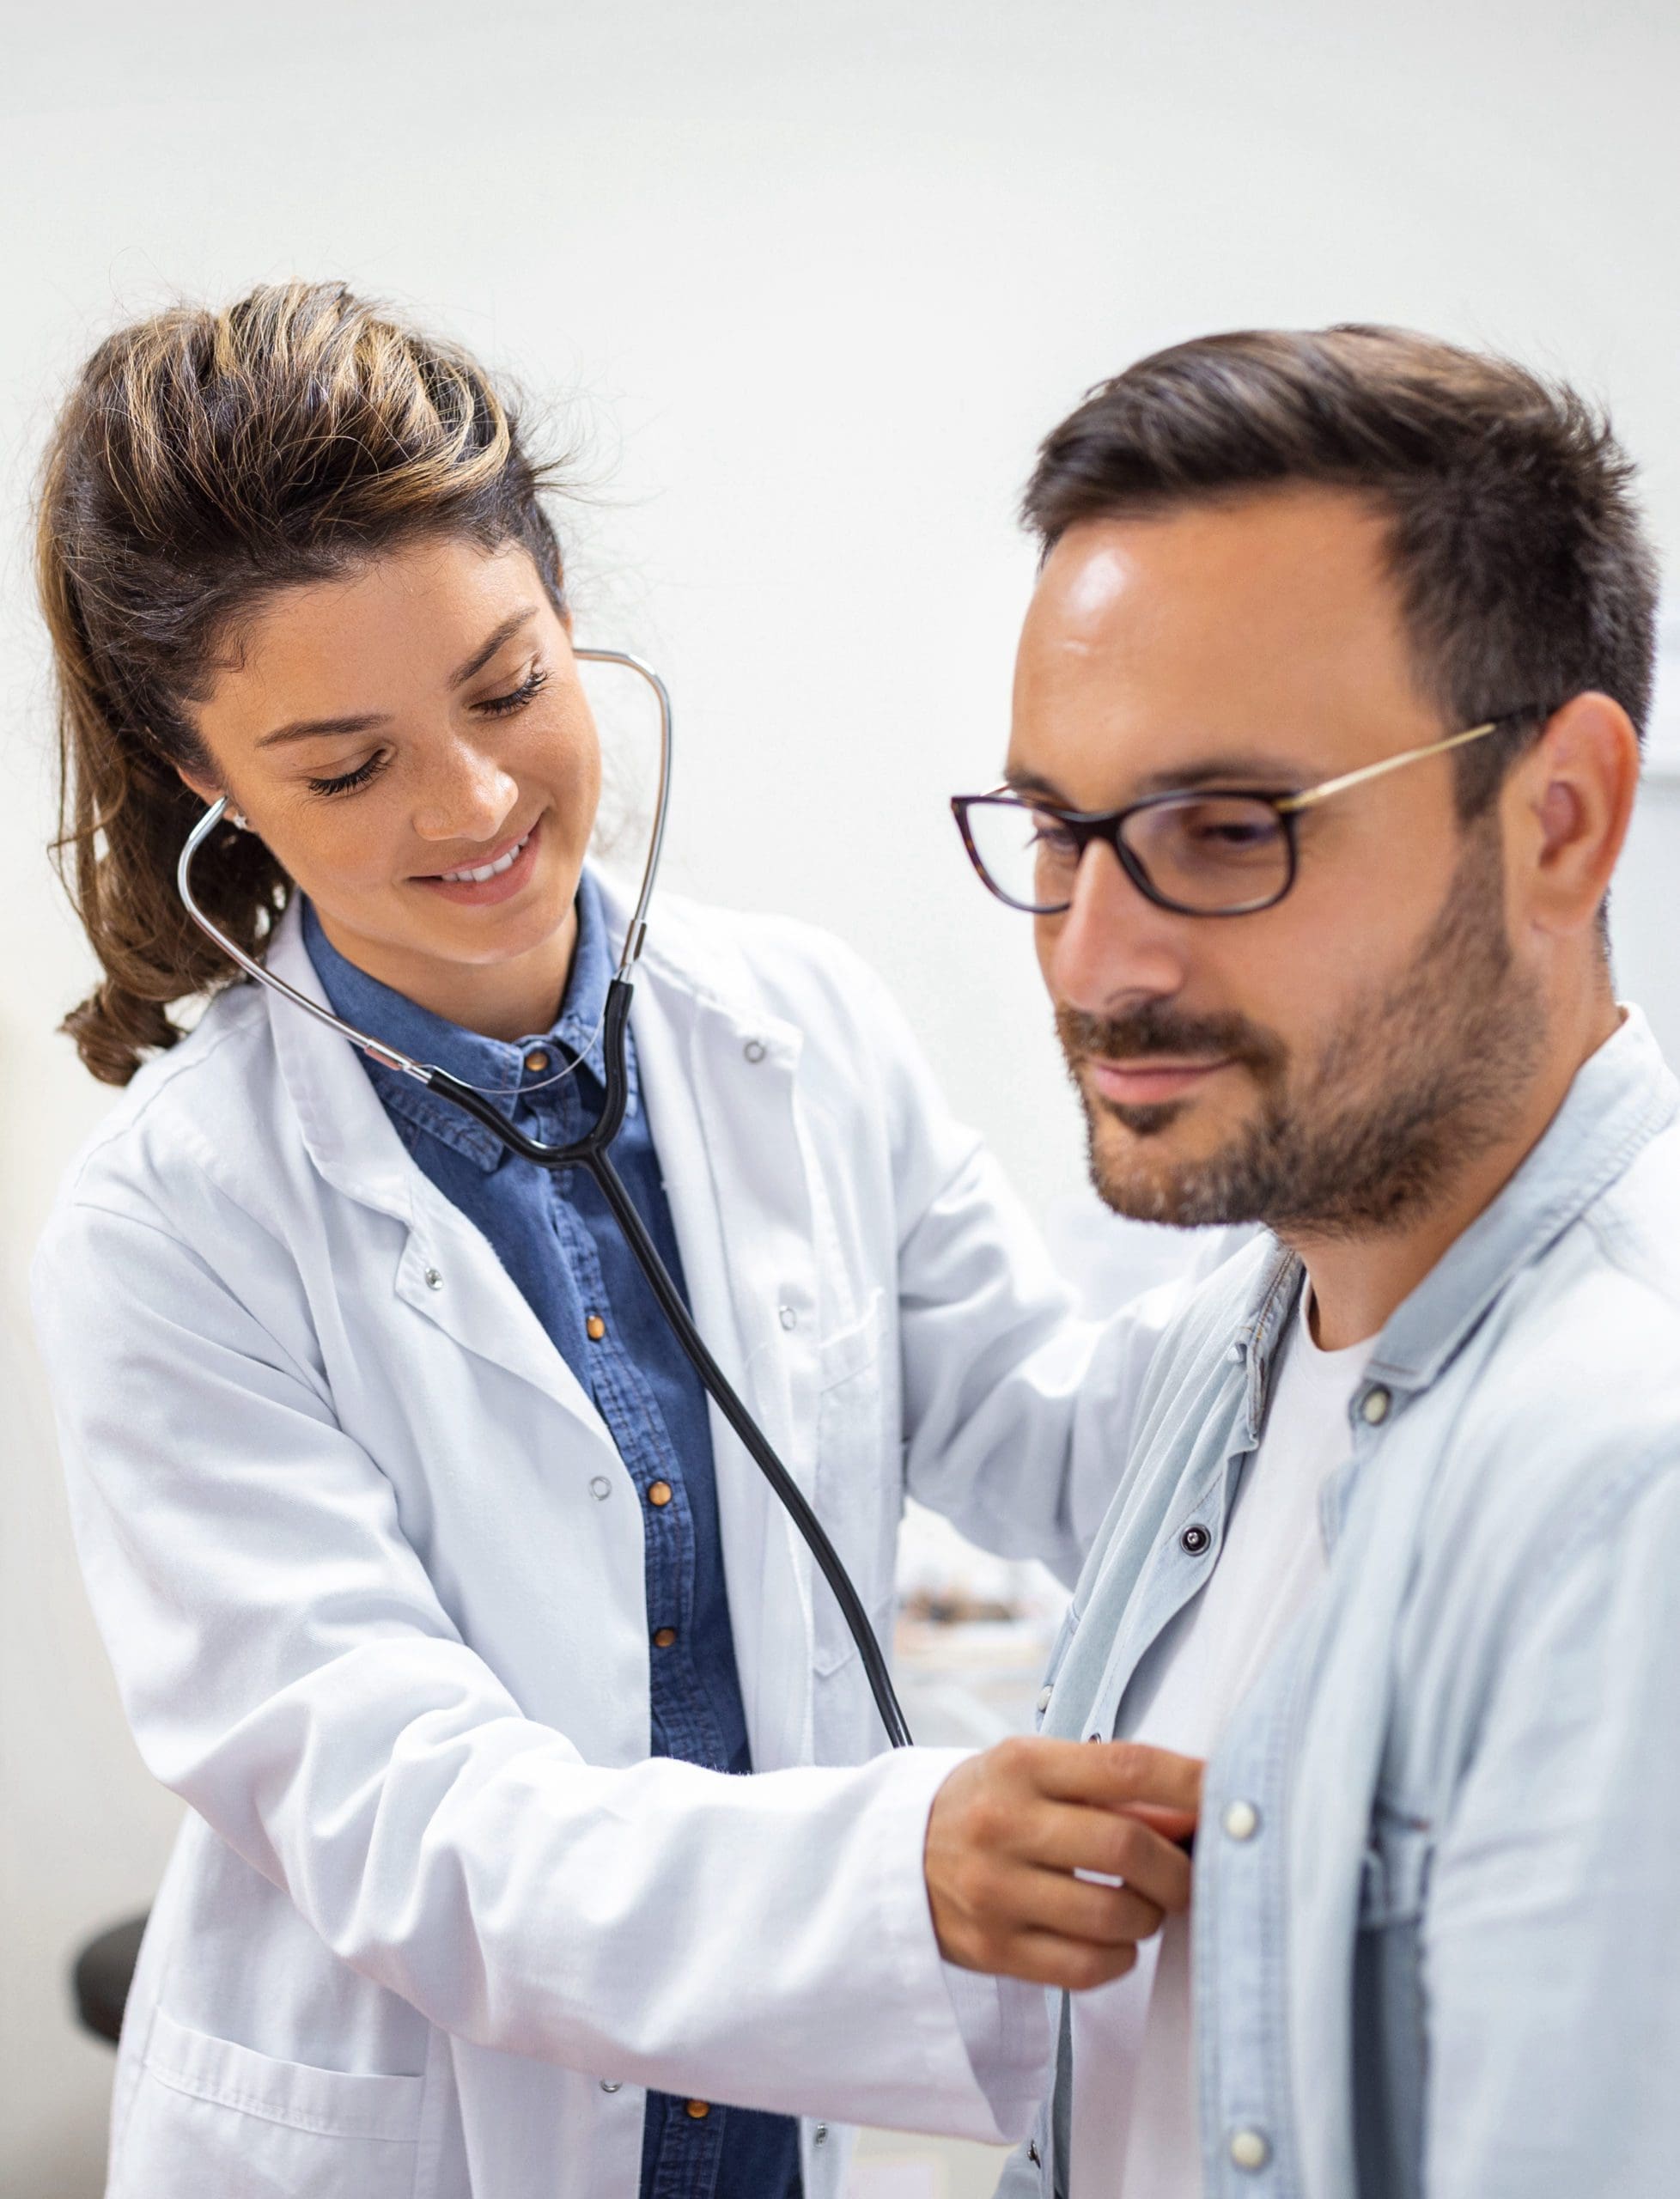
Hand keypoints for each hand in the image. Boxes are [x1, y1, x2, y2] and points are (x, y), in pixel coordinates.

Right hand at [924, 1736, 1202, 1990]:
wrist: (898, 1854)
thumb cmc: (989, 1804)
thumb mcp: (1038, 1772)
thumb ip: (1113, 1791)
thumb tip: (1196, 1816)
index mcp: (1021, 1764)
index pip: (1125, 1767)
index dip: (1189, 1784)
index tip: (1225, 1796)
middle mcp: (1003, 1823)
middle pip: (1127, 1847)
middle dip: (1178, 1869)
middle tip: (1188, 1876)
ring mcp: (994, 1890)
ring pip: (1114, 1915)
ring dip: (1150, 1916)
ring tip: (1143, 1905)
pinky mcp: (992, 1949)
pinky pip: (1087, 1967)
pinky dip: (1120, 1957)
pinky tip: (1112, 1938)